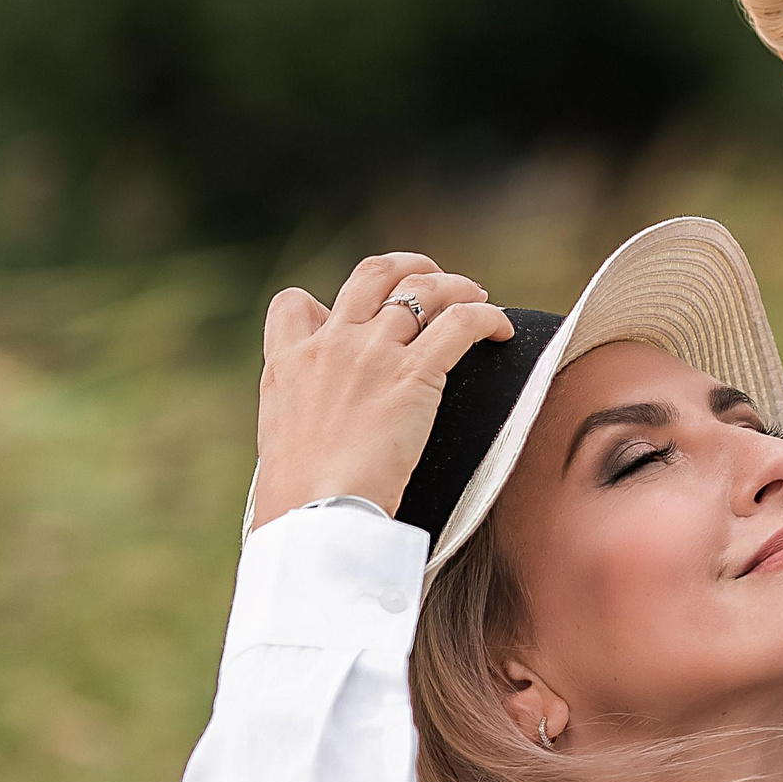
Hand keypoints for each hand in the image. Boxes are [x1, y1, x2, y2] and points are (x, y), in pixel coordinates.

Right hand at [250, 252, 511, 527]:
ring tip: (477, 297)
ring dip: (456, 286)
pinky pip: (461, 323)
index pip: (294, 304)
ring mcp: (372, 354)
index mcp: (287, 364)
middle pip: (371, 274)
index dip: (323, 303)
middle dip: (407, 268)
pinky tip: (501, 330)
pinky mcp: (414, 374)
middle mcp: (330, 346)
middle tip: (432, 281)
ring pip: (423, 290)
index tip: (350, 320)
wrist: (314, 514)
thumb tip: (324, 437)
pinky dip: (487, 317)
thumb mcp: (281, 445)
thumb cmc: (296, 502)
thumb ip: (303, 420)